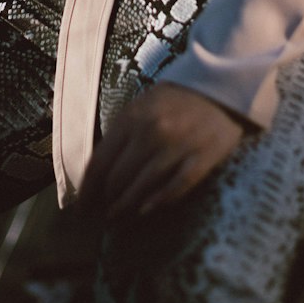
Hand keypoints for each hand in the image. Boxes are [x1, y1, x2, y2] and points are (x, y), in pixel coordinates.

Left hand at [78, 83, 245, 221]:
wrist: (222, 86)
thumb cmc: (176, 98)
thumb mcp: (142, 104)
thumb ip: (123, 131)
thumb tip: (101, 168)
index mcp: (132, 117)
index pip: (100, 161)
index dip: (87, 188)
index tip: (81, 205)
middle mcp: (152, 132)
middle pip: (118, 178)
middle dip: (106, 200)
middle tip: (101, 213)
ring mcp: (178, 146)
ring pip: (143, 187)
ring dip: (126, 206)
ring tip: (116, 216)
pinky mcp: (202, 158)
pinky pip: (176, 187)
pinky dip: (158, 201)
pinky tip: (145, 210)